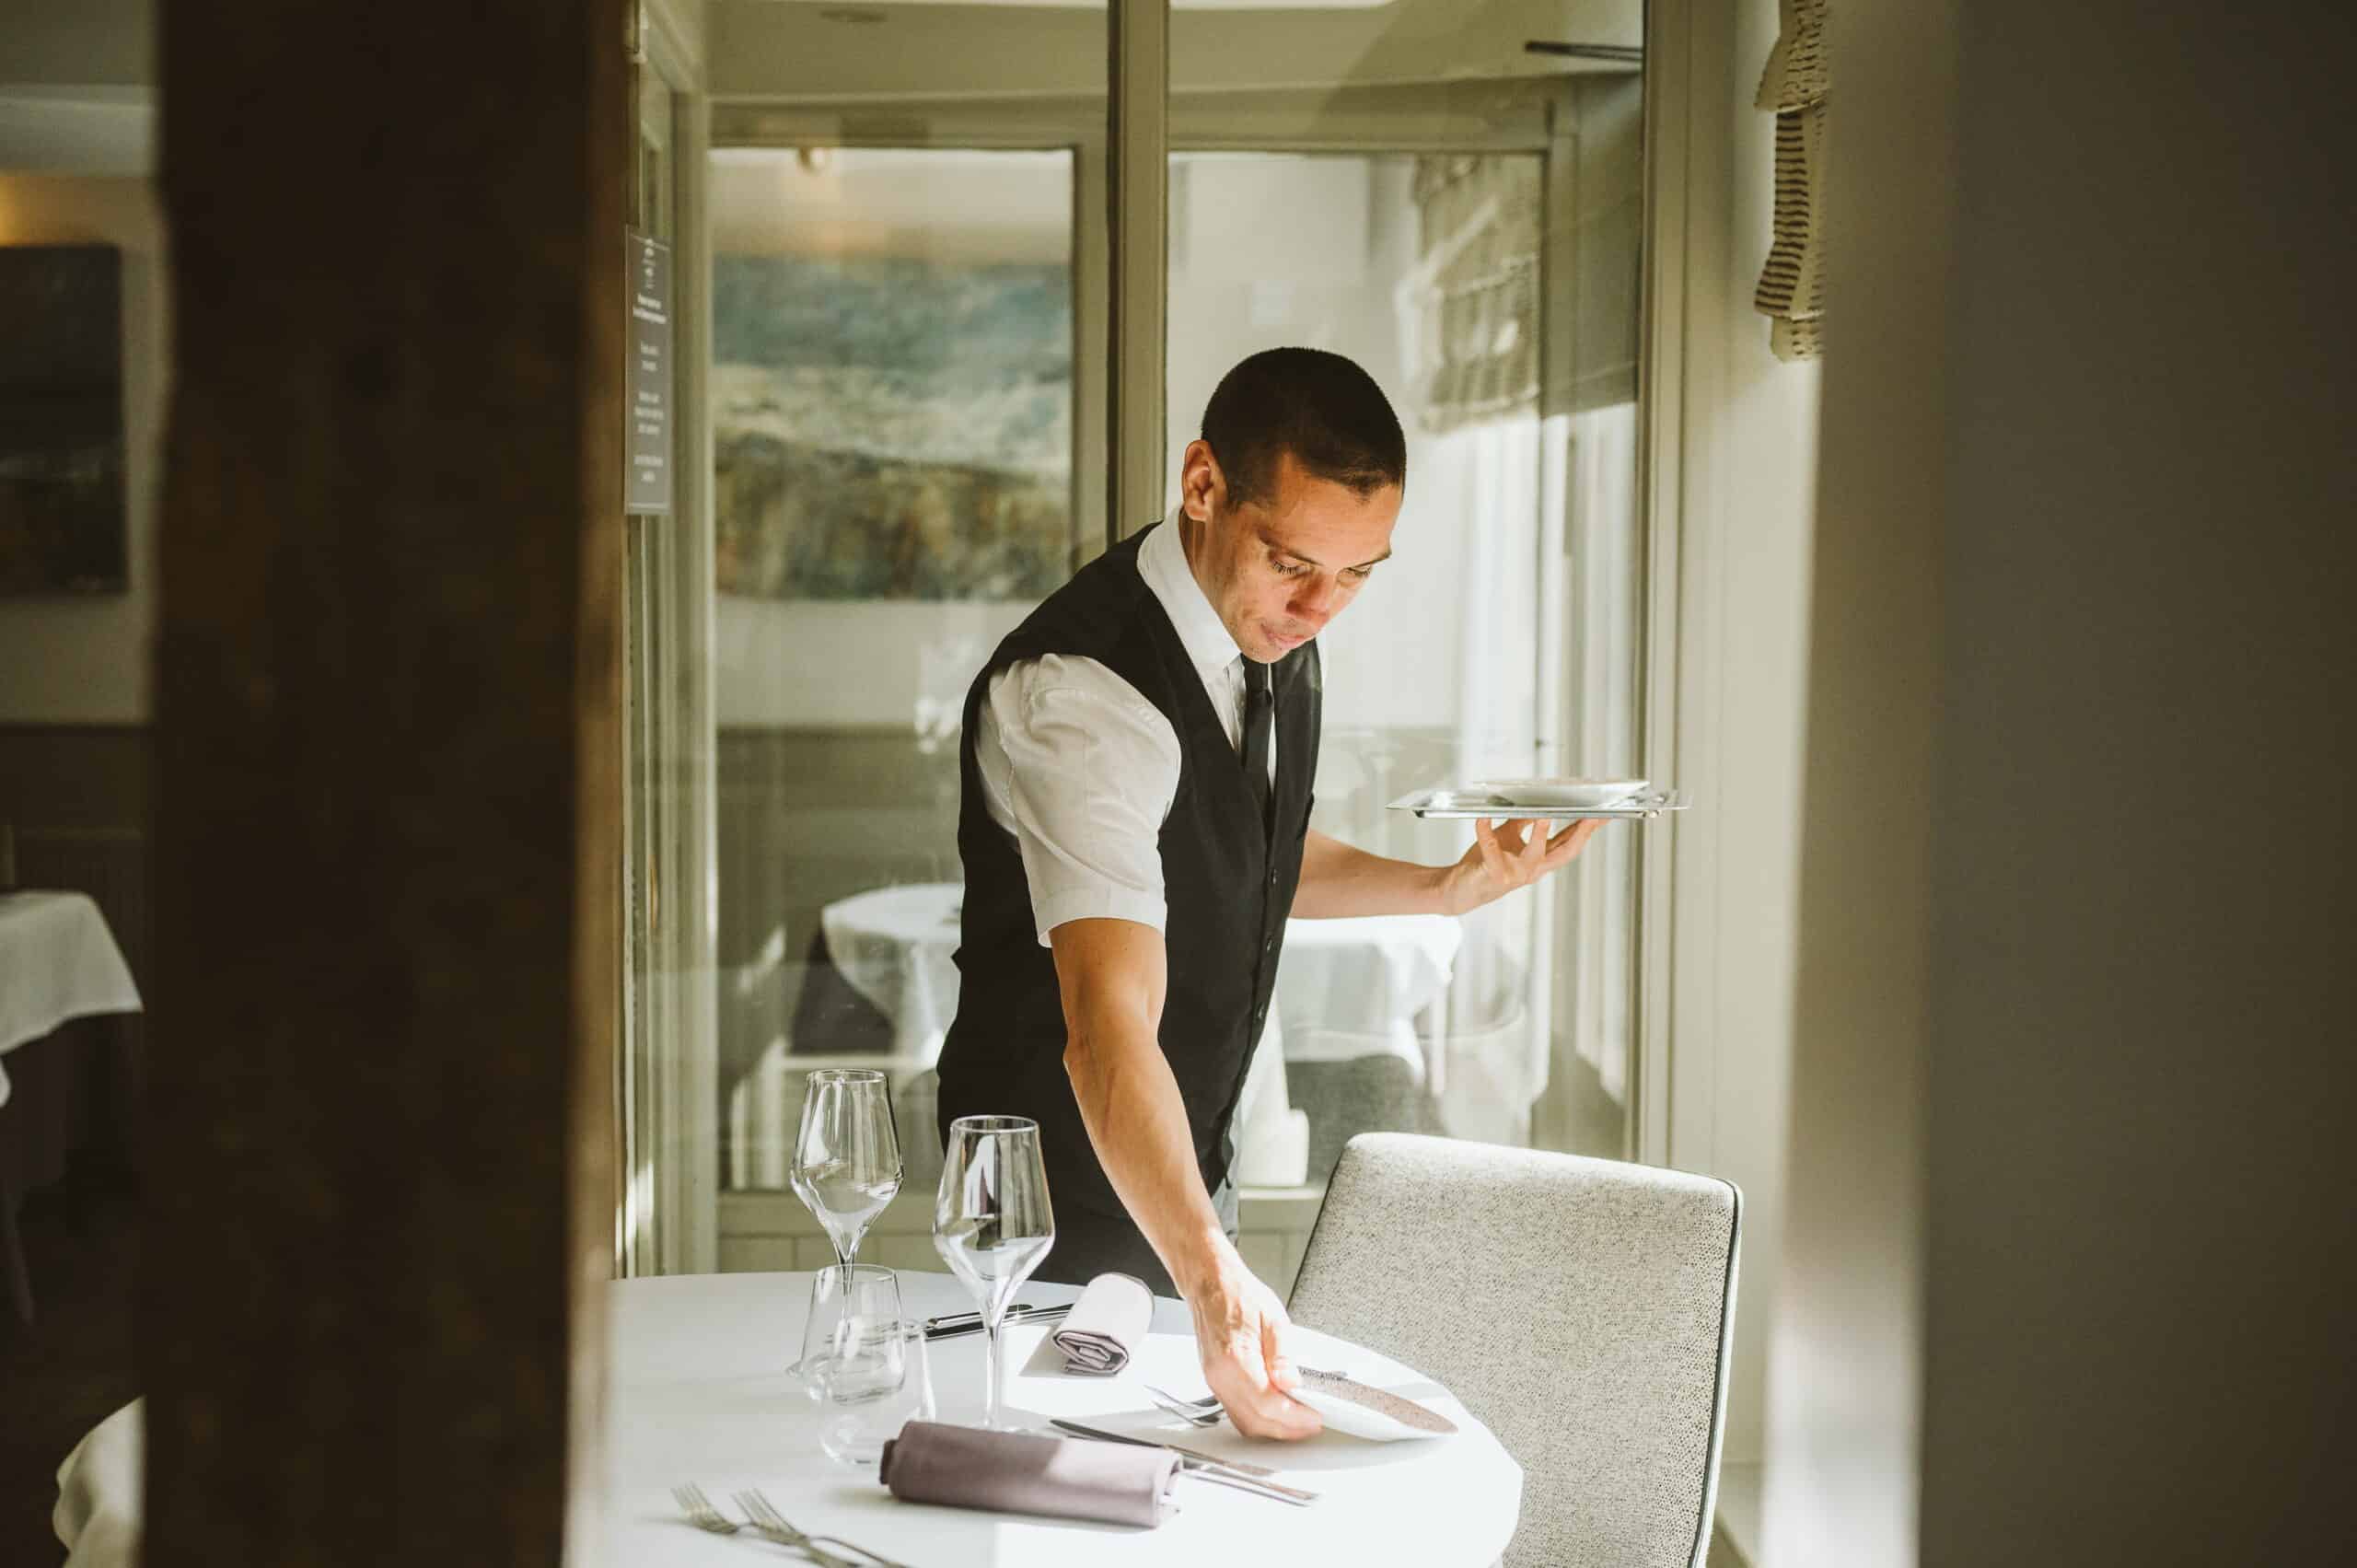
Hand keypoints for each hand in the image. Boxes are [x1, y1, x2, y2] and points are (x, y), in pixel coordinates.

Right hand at [1185, 1245, 1322, 1439]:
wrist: (1211, 1285)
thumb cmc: (1239, 1295)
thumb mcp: (1273, 1318)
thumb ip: (1283, 1355)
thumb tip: (1292, 1383)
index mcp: (1235, 1358)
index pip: (1267, 1403)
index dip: (1294, 1416)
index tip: (1314, 1417)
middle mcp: (1220, 1376)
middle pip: (1256, 1420)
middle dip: (1287, 1429)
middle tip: (1311, 1424)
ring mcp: (1215, 1382)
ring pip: (1245, 1423)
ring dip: (1273, 1429)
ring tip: (1298, 1422)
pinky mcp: (1215, 1383)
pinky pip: (1237, 1413)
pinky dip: (1259, 1420)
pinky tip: (1277, 1413)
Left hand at [1440, 816, 1605, 916]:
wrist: (1460, 888)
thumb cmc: (1485, 863)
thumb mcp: (1508, 836)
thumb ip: (1523, 821)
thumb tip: (1537, 802)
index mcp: (1539, 860)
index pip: (1569, 844)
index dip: (1587, 830)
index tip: (1603, 816)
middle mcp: (1533, 869)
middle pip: (1564, 852)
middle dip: (1580, 834)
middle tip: (1592, 817)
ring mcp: (1515, 873)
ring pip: (1534, 854)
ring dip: (1540, 834)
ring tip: (1544, 816)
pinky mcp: (1494, 872)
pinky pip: (1490, 848)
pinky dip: (1485, 830)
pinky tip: (1482, 817)